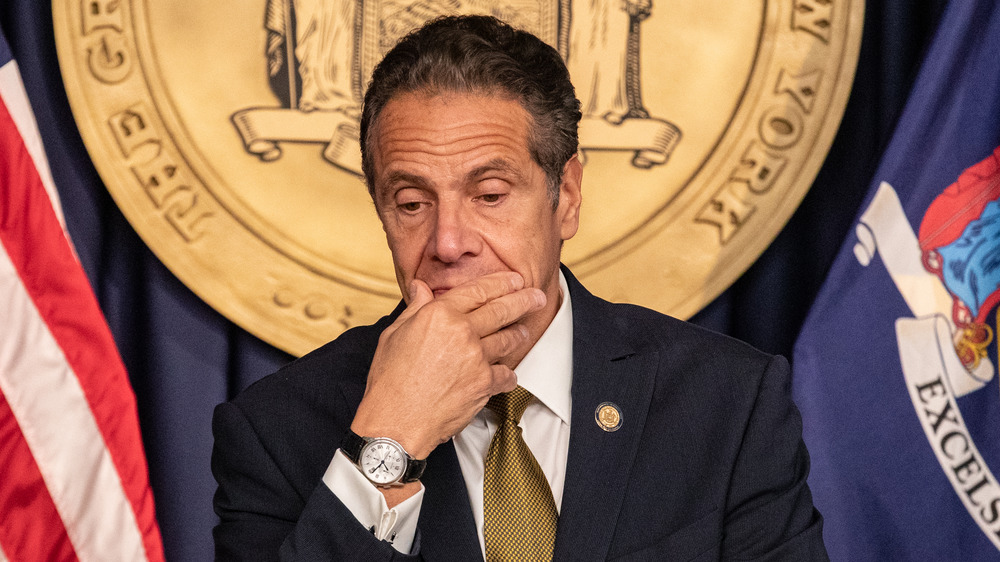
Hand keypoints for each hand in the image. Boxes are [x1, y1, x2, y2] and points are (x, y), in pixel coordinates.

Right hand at [350, 271, 545, 460]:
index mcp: (439, 314)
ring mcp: (475, 357)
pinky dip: (509, 374)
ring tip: (523, 331)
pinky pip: (506, 374)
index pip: (478, 290)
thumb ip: (415, 308)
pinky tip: (508, 373)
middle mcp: (461, 331)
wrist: (395, 420)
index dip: (501, 282)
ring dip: (518, 334)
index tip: (515, 279)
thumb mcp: (394, 334)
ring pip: (508, 340)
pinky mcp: (484, 383)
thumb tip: (420, 287)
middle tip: (538, 297)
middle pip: (502, 309)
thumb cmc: (389, 380)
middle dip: (525, 300)